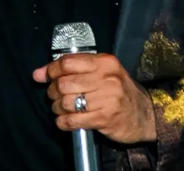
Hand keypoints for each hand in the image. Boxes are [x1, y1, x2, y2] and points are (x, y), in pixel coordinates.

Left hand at [33, 53, 156, 144]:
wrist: (145, 114)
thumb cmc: (119, 91)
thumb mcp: (102, 73)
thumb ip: (73, 70)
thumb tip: (38, 73)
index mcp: (105, 62)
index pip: (68, 62)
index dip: (51, 70)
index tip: (43, 77)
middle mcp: (107, 78)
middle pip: (64, 83)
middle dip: (53, 92)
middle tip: (55, 96)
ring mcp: (107, 99)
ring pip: (66, 102)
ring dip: (58, 108)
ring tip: (61, 109)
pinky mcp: (105, 118)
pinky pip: (73, 120)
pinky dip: (63, 122)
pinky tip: (65, 121)